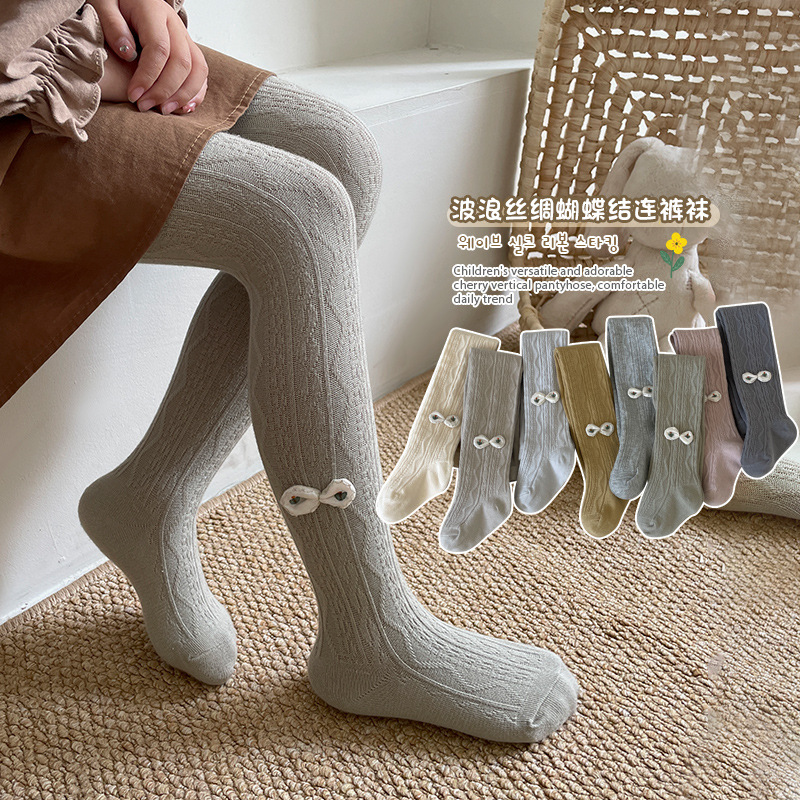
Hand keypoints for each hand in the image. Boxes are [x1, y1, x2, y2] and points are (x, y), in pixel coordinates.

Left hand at [87, 0, 207, 114]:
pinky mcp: (189, 49)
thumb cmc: (113, 2)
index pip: (159, 49)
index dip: (148, 76)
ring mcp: (185, 37)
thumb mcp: (102, 4)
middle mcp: (174, 24)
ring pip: (197, 70)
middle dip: (164, 90)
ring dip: (183, 95)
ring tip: (163, 110)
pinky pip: (201, 73)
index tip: (133, 95)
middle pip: (182, 63)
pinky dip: (195, 93)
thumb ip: (112, 25)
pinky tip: (182, 107)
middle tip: (144, 106)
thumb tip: (129, 53)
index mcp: (154, 11)